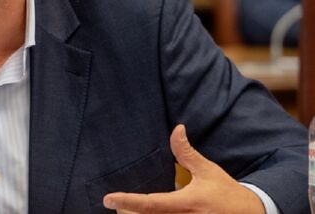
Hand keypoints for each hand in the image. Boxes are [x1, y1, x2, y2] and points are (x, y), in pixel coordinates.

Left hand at [103, 125, 263, 213]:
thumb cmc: (226, 193)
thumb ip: (186, 153)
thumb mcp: (207, 171)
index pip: (152, 204)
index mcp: (189, 203)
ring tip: (127, 210)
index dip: (128, 201)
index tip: (108, 199)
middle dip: (128, 213)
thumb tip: (176, 128)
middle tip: (117, 205)